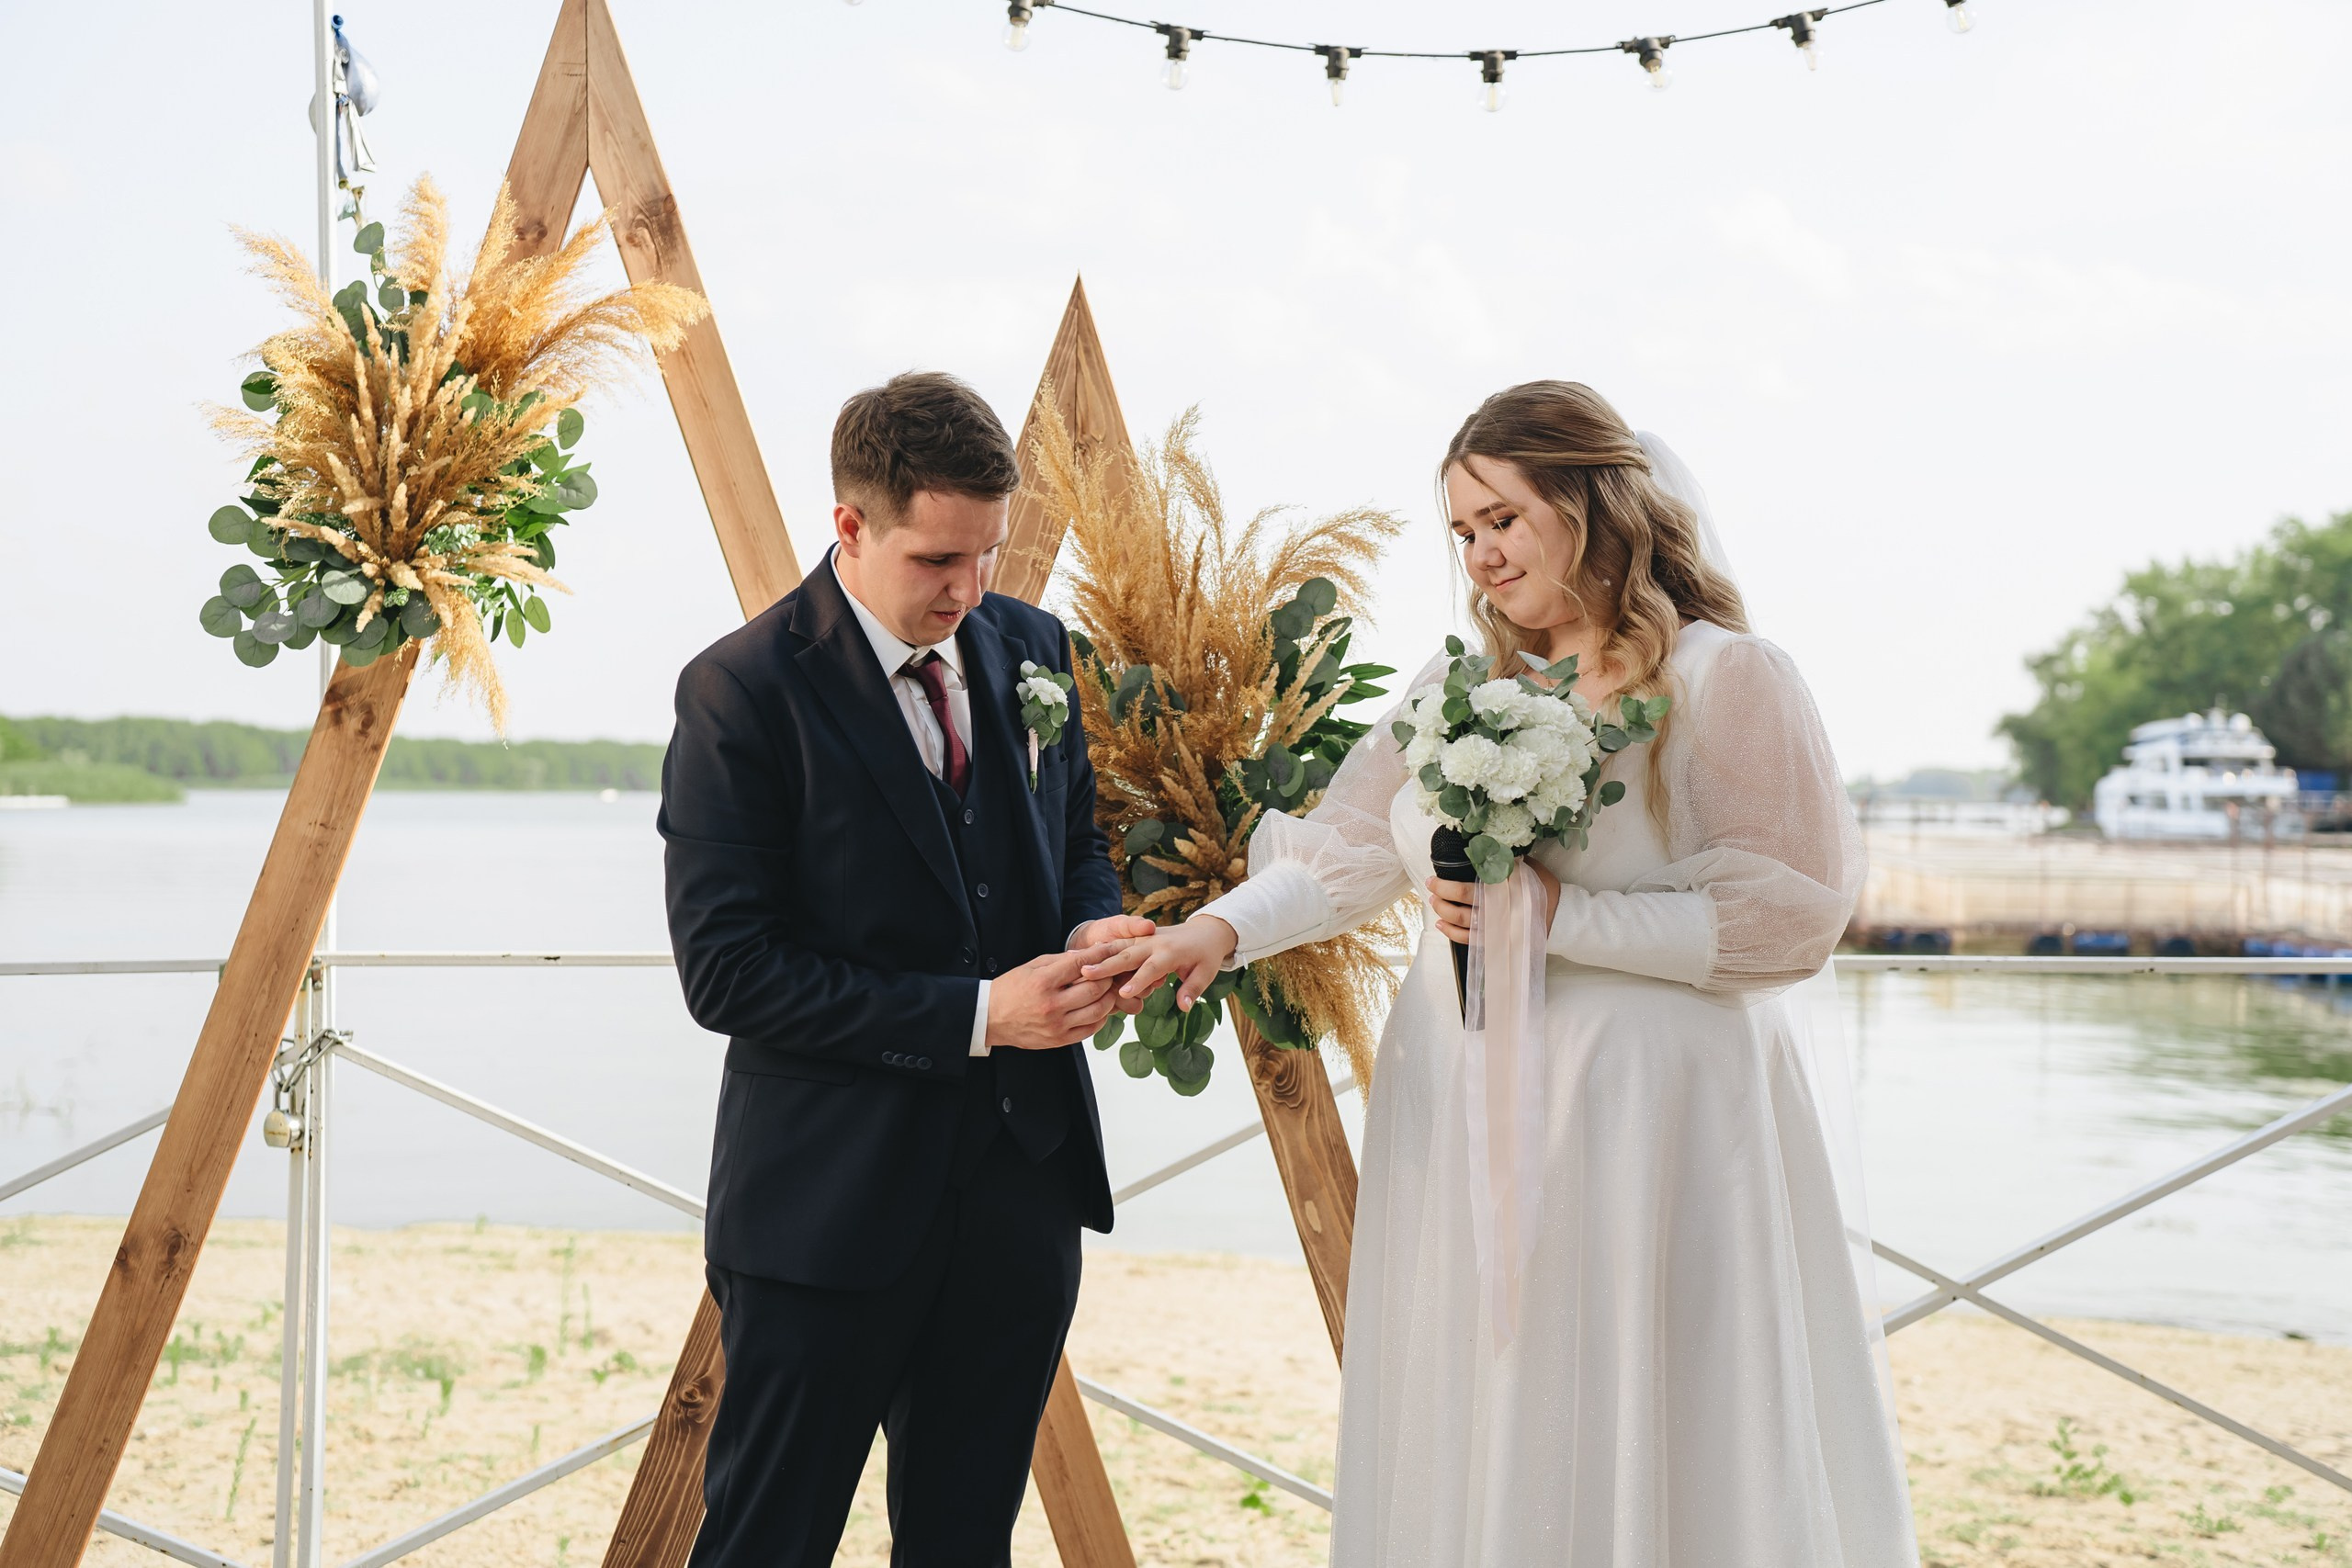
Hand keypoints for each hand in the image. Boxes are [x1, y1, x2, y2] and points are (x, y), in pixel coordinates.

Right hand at [985, 943, 1123, 1049]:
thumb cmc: (1011, 989)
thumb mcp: (1032, 967)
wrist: (990, 1017)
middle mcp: (1051, 1005)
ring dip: (1108, 997)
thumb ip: (1061, 960)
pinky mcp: (1059, 1040)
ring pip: (1098, 1010)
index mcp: (1042, 982)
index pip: (1080, 964)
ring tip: (1108, 989)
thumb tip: (1089, 954)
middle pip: (1095, 988)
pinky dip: (1101, 1017)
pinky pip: (1091, 1029)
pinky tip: (1099, 1007)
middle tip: (1113, 970)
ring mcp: (1057, 1025)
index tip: (1110, 948)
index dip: (1100, 954)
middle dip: (1109, 976)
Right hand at [1080, 916, 1237, 1011]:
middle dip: (1107, 966)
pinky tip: (1082, 959)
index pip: (1152, 968)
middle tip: (1086, 975)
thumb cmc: (1206, 956)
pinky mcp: (1137, 936)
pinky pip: (1117, 943)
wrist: (1206, 931)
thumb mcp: (1206, 973)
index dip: (1138, 981)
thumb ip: (1192, 989)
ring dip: (1098, 956)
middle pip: (1128, 954)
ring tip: (1078, 967)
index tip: (1123, 993)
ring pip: (1118, 946)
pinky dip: (1100, 950)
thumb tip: (1184, 1006)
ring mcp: (1143, 938)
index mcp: (1171, 952)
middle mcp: (1154, 942)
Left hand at [1426, 861, 1559, 943]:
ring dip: (1443, 913)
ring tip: (1434, 903)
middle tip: (1430, 888)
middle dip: (1441, 897)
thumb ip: (1506, 859)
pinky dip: (1452, 933)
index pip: (1467, 890)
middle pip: (1461, 907)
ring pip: (1462, 923)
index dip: (1446, 886)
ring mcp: (1495, 927)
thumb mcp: (1527, 867)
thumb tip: (1485, 846)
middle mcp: (1496, 911)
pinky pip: (1469, 940)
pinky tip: (1442, 924)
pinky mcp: (1496, 939)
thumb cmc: (1543, 888)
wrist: (1561, 916)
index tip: (1433, 879)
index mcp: (1502, 891)